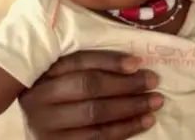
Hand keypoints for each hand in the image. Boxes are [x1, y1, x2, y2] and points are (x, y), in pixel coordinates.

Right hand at [18, 50, 163, 139]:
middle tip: (153, 82)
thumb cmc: (59, 88)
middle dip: (126, 85)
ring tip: (155, 103)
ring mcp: (47, 126)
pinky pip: (97, 139)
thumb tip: (135, 63)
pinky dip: (124, 130)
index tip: (138, 63)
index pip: (80, 62)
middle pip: (89, 88)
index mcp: (42, 71)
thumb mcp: (66, 70)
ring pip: (95, 116)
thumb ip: (91, 63)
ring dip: (130, 110)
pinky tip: (143, 123)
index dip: (111, 62)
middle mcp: (40, 99)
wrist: (42, 120)